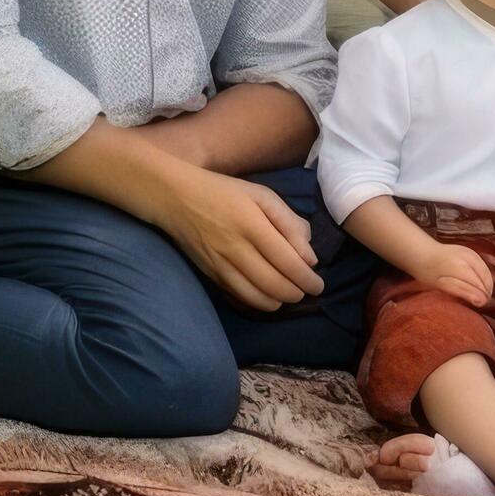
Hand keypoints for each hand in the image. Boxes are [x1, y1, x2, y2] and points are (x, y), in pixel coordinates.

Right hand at [148, 165, 323, 310]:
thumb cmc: (225, 192)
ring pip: (255, 296)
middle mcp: (235, 248)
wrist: (176, 198)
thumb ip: (289, 223)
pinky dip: (257, 302)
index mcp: (252, 225)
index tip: (318, 284)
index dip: (307, 279)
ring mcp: (220, 264)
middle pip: (273, 284)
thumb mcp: (262, 195)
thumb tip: (309, 256)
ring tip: (291, 295)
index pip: (287, 262)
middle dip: (297, 293)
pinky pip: (237, 296)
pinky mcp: (209, 273)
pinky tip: (269, 298)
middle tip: (309, 291)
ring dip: (278, 301)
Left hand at [416, 242, 492, 306]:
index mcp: (460, 267)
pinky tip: (480, 284)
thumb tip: (482, 301)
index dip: (482, 296)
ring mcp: (470, 252)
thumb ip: (462, 292)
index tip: (481, 306)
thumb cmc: (427, 272)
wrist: (422, 252)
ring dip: (487, 283)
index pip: (479, 284)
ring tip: (483, 295)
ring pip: (486, 271)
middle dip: (486, 290)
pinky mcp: (471, 251)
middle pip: (484, 277)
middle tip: (482, 302)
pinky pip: (483, 265)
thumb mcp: (441, 286)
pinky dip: (484, 276)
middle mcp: (468, 257)